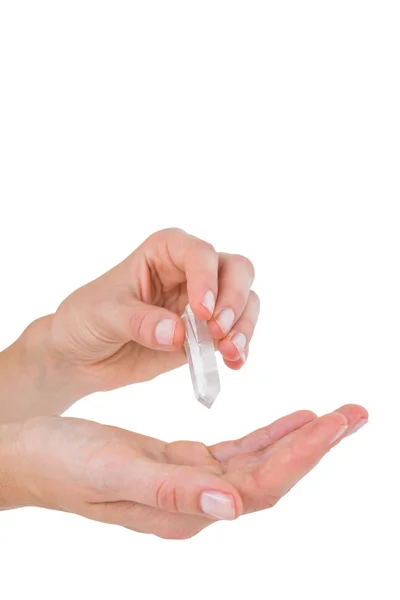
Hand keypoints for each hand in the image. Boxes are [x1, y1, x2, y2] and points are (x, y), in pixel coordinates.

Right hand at [0, 404, 367, 538]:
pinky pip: (236, 450)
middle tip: (356, 414)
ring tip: (334, 415)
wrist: (27, 453)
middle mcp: (194, 501)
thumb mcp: (113, 473)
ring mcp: (189, 481)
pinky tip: (290, 420)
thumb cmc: (60, 464)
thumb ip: (173, 492)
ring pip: (259, 461)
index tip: (336, 423)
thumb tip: (234, 507)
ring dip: (298, 437)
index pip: (260, 487)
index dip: (301, 455)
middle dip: (316, 444)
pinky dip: (267, 433)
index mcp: (182, 509)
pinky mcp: (179, 460)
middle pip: (271, 475)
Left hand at [48, 228, 258, 394]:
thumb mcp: (104, 315)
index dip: (207, 279)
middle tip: (218, 329)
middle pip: (236, 269)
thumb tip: (177, 334)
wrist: (81, 357)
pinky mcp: (206, 333)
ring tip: (230, 352)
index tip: (201, 312)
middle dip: (235, 298)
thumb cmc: (86, 320)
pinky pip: (236, 333)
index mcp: (164, 252)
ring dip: (244, 326)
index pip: (199, 253)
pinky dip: (241, 347)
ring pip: (245, 300)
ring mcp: (203, 302)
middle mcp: (190, 271)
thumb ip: (140, 321)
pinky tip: (233, 364)